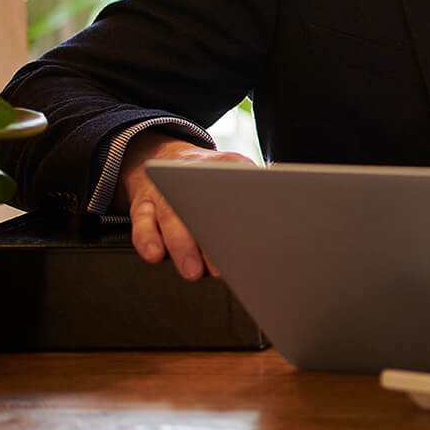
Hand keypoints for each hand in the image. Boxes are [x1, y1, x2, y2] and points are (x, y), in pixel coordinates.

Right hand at [118, 132, 253, 279]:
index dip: (245, 205)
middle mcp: (189, 177)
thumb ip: (259, 186)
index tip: (257, 228)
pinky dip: (147, 240)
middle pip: (200, 205)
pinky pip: (141, 223)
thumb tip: (287, 209)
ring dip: (182, 247)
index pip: (235, 182)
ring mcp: (165, 192)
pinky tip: (155, 256)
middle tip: (224, 266)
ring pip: (170, 218)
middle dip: (211, 238)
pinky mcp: (143, 206)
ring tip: (193, 271)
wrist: (170, 159)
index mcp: (222, 166)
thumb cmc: (214, 174)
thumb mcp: (239, 170)